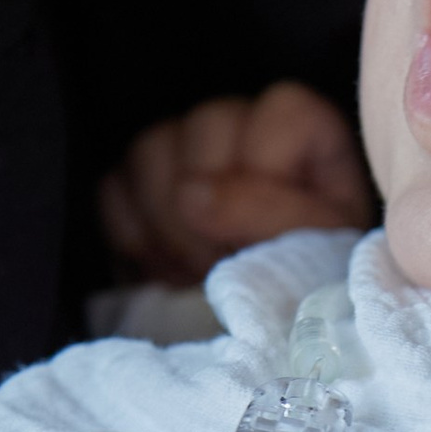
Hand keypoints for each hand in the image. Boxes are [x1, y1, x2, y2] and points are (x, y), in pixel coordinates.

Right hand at [99, 83, 373, 283]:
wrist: (271, 319)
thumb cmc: (314, 274)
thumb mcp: (318, 250)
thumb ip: (269, 215)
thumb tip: (192, 196)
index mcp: (302, 124)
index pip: (277, 112)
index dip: (266, 181)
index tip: (267, 238)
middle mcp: (241, 120)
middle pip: (202, 127)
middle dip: (211, 213)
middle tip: (227, 266)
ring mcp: (182, 144)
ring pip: (149, 151)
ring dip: (170, 229)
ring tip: (199, 272)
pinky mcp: (137, 178)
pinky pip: (112, 188)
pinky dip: (136, 240)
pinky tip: (169, 270)